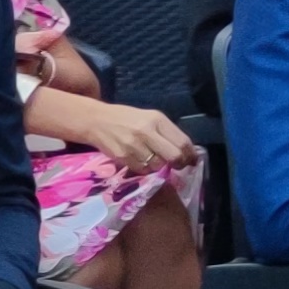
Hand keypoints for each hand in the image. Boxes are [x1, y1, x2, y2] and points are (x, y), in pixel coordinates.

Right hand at [59, 100, 194, 174]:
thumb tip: (186, 153)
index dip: (190, 155)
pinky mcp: (123, 157)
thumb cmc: (127, 119)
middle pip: (174, 156)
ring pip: (157, 166)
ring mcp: (134, 145)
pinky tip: (139, 160)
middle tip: (176, 165)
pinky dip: (144, 169)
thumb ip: (167, 133)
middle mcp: (147, 131)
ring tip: (152, 159)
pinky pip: (142, 170)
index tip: (191, 161)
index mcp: (157, 119)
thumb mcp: (150, 118)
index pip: (182, 141)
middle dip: (178, 164)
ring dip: (158, 167)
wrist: (96, 121)